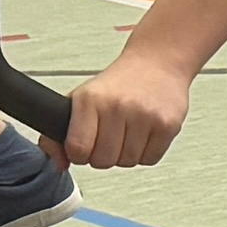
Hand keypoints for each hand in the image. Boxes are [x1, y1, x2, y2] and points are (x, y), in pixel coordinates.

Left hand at [59, 39, 196, 170]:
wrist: (158, 63)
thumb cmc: (120, 83)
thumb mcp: (82, 98)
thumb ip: (61, 131)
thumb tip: (60, 163)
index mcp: (90, 99)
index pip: (77, 149)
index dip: (78, 155)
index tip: (84, 146)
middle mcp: (117, 106)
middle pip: (102, 161)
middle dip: (103, 155)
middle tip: (108, 138)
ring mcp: (144, 116)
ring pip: (126, 162)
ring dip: (125, 154)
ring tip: (127, 132)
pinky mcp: (167, 125)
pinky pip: (149, 160)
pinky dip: (145, 153)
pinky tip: (144, 134)